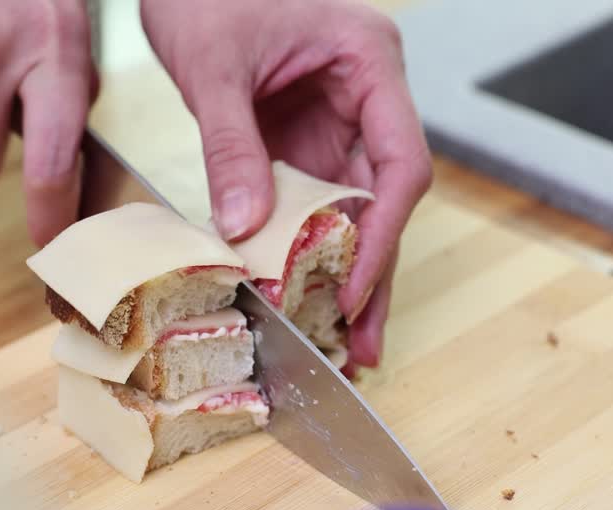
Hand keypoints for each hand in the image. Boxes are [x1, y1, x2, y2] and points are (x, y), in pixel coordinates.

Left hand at [141, 0, 432, 367]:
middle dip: (374, 275)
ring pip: (356, 209)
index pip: (399, 162)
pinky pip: (317, 202)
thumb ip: (231, 145)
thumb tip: (241, 225)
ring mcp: (340, 118)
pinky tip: (306, 297)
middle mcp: (368, 94)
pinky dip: (309, 250)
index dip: (381, 235)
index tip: (351, 292)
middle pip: (386, 198)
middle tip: (364, 346)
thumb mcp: (213, 66)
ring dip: (348, 274)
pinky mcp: (307, 138)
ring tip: (345, 343)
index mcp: (369, 60)